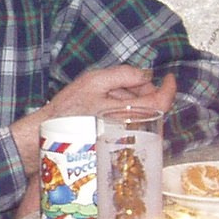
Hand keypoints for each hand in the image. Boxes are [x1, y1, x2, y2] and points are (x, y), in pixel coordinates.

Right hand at [11, 66, 166, 165]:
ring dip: (135, 100)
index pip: (160, 103)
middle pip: (153, 107)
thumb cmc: (67, 108)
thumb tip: (146, 75)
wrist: (48, 134)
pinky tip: (109, 107)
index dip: (169, 89)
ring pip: (143, 114)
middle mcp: (130, 129)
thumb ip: (123, 75)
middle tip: (128, 82)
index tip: (169, 78)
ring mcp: (125, 138)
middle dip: (147, 91)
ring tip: (110, 94)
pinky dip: (127, 112)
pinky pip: (133, 124)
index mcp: (126, 112)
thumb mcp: (93, 81)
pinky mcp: (117, 143)